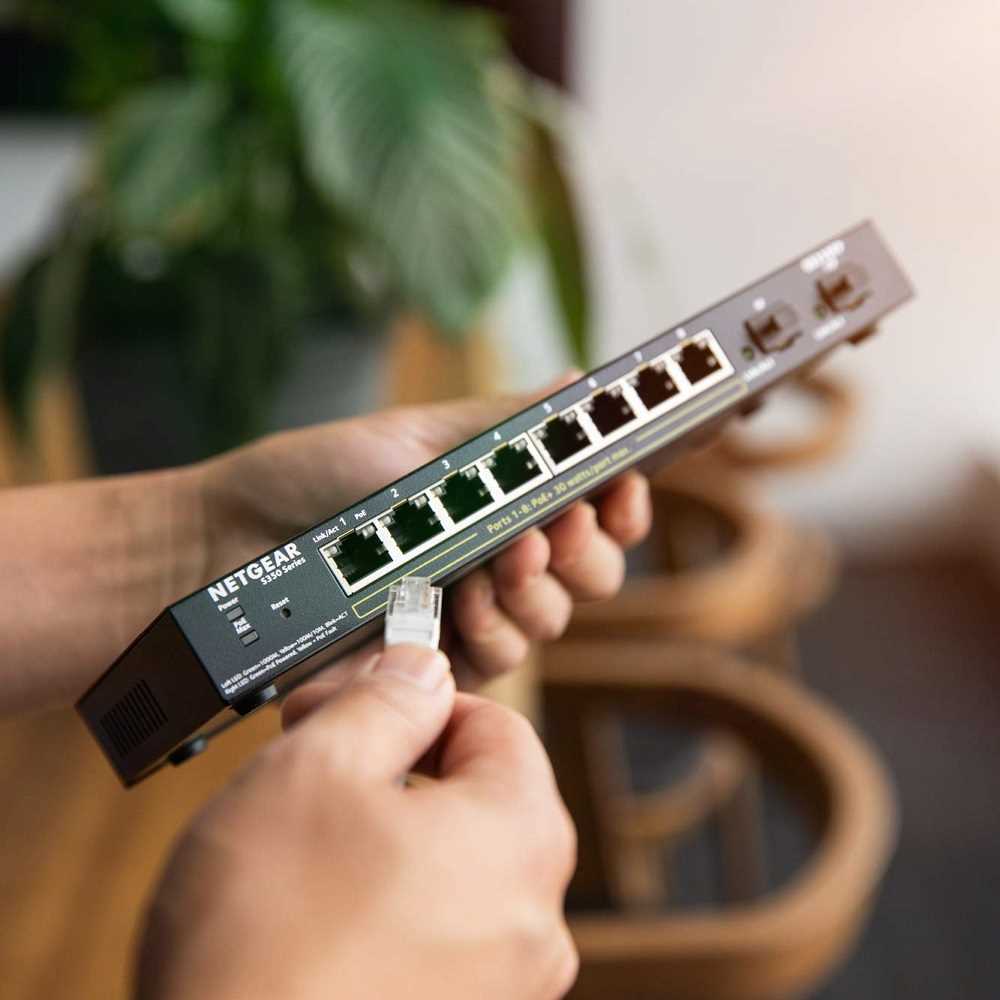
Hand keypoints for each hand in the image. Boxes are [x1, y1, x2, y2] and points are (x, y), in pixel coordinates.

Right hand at [135, 644, 577, 999]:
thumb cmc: (264, 944)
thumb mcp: (313, 769)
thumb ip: (383, 699)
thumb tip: (419, 669)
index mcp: (520, 838)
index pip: (497, 723)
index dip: (418, 701)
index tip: (358, 708)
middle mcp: (534, 919)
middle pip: (480, 795)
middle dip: (400, 768)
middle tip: (319, 769)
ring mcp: (505, 985)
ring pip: (455, 866)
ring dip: (390, 838)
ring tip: (309, 850)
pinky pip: (440, 933)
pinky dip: (392, 907)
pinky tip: (321, 918)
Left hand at [196, 377, 651, 688]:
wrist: (234, 541)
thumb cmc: (318, 477)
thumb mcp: (416, 440)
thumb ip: (505, 425)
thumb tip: (578, 380)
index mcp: (502, 497)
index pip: (595, 509)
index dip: (623, 504)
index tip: (619, 490)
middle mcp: (498, 556)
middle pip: (591, 573)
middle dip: (580, 552)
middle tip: (540, 530)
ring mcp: (471, 612)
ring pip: (550, 620)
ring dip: (529, 594)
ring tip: (484, 569)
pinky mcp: (436, 663)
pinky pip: (499, 664)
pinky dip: (488, 635)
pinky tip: (453, 612)